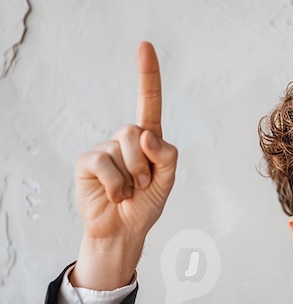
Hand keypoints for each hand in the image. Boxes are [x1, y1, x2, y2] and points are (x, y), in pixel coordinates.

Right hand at [72, 42, 177, 288]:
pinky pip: (104, 162)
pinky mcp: (88, 162)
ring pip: (122, 146)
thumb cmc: (146, 206)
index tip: (145, 46)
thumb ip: (167, 157)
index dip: (147, 76)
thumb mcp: (167, 183)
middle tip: (143, 186)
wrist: (124, 231)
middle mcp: (126, 141)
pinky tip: (116, 196)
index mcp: (148, 141)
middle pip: (137, 130)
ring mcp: (105, 150)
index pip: (148, 103)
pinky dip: (115, 183)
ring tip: (129, 194)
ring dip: (132, 176)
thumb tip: (149, 134)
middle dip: (145, 163)